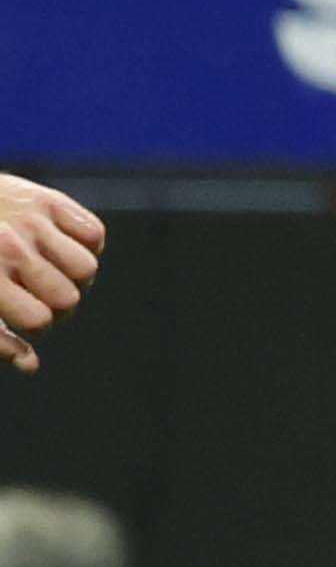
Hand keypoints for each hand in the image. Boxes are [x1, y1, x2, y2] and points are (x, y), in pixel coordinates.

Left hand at [0, 170, 103, 369]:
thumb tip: (31, 365)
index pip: (39, 320)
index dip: (39, 326)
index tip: (27, 316)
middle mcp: (10, 249)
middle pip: (67, 298)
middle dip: (60, 305)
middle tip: (42, 295)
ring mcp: (32, 223)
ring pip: (87, 268)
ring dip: (78, 276)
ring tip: (56, 270)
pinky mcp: (50, 201)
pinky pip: (95, 234)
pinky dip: (87, 245)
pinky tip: (62, 246)